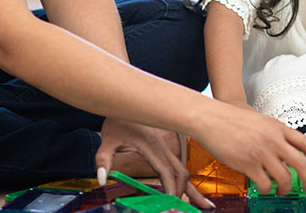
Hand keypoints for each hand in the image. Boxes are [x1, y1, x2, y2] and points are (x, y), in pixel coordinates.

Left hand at [95, 118, 211, 208]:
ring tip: (204, 204)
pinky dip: (185, 180)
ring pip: (183, 170)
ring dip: (192, 187)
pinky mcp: (163, 149)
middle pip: (181, 173)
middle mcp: (162, 148)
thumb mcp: (106, 141)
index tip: (173, 205)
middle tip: (200, 209)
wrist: (124, 103)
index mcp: (151, 147)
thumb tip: (102, 179)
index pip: (166, 172)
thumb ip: (103, 161)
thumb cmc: (116, 122)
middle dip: (190, 192)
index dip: (172, 189)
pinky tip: (189, 190)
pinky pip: (177, 166)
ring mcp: (164, 148)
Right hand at [190, 103, 305, 197]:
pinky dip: (266, 189)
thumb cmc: (232, 118)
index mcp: (278, 127)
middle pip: (301, 164)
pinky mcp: (247, 164)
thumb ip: (274, 133)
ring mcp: (261, 152)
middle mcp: (273, 139)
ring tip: (281, 191)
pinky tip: (262, 188)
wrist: (211, 118)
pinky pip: (264, 184)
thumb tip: (286, 150)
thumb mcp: (260, 121)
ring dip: (285, 189)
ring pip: (284, 178)